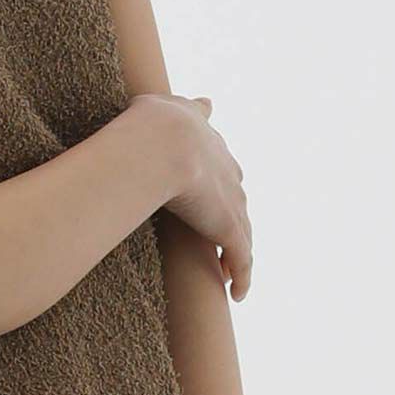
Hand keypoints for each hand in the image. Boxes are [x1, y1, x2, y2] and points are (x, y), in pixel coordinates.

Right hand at [132, 92, 252, 298]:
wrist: (162, 144)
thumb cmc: (153, 124)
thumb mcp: (168, 106)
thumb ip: (188, 107)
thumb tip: (208, 101)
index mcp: (212, 146)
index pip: (224, 167)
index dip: (220, 183)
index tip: (213, 195)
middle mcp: (229, 172)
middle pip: (237, 199)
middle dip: (231, 216)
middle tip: (221, 232)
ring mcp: (232, 201)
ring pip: (242, 232)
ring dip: (236, 251)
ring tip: (227, 269)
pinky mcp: (229, 228)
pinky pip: (241, 259)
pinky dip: (242, 276)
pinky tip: (238, 294)